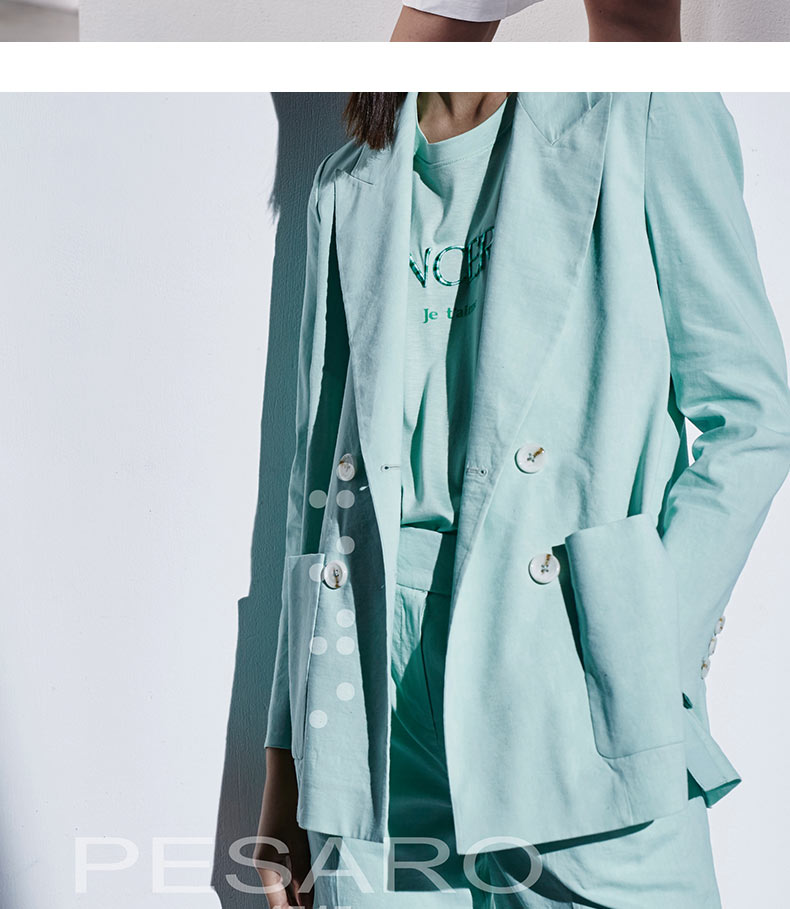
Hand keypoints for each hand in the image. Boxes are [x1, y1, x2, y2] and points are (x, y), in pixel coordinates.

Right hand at [254, 748, 313, 907]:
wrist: (286, 769)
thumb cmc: (289, 799)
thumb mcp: (299, 839)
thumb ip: (304, 873)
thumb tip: (308, 905)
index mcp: (265, 863)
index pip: (278, 905)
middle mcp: (269, 861)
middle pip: (285, 895)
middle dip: (305, 902)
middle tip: (329, 901)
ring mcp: (277, 851)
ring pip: (293, 881)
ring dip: (309, 888)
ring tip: (330, 892)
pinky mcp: (287, 842)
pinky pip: (297, 866)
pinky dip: (309, 872)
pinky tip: (325, 875)